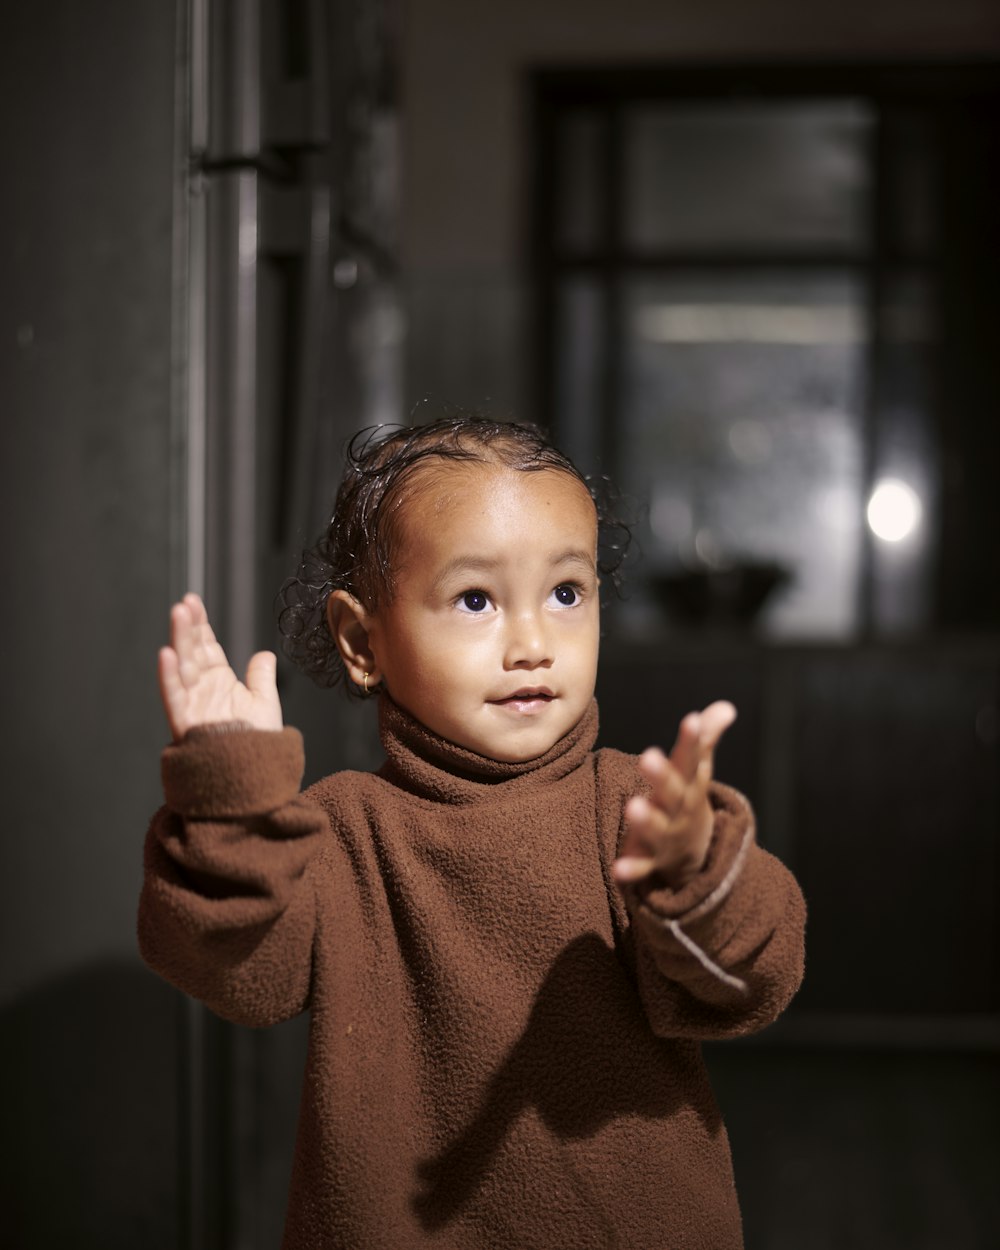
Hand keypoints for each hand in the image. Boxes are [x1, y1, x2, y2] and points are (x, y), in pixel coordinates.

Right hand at [158, 593, 282, 741]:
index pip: (205, 647)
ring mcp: (193, 705)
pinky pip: (174, 698)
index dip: (199, 625)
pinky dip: (169, 677)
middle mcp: (202, 690)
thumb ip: (260, 678)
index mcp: (219, 683)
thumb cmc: (257, 746)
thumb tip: (264, 654)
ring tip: (178, 615)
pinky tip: (167, 654)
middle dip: (187, 626)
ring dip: (179, 641)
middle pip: (192, 652)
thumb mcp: (265, 705)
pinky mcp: (186, 723)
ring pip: (182, 668)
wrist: (253, 778)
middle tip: (185, 603)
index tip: (193, 602)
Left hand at [614, 701, 736, 888]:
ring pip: (657, 828)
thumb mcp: (698, 772)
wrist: (694, 854)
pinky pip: (642, 867)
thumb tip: (727, 706)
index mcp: (690, 785)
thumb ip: (705, 739)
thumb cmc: (687, 800)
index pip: (692, 760)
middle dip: (662, 776)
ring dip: (646, 819)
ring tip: (631, 806)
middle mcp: (680, 810)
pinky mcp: (650, 861)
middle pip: (673, 792)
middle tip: (647, 756)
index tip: (691, 719)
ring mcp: (666, 837)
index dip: (693, 740)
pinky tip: (618, 869)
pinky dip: (632, 870)